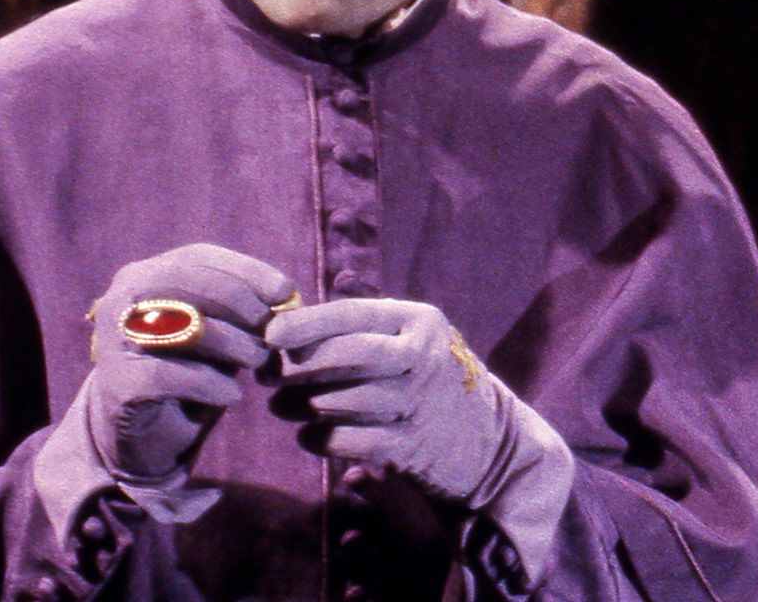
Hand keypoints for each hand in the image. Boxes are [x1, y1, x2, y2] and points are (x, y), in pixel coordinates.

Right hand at [84, 243, 295, 481]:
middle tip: (272, 333)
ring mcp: (114, 340)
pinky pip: (176, 376)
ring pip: (187, 326)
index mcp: (142, 274)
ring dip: (236, 345)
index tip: (286, 292)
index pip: (198, 256)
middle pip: (191, 282)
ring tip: (258, 363)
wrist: (140, 436)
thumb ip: (239, 310)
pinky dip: (212, 385)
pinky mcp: (119, 383)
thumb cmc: (186, 374)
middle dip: (243, 305)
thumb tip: (286, 296)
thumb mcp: (215, 333)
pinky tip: (231, 395)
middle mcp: (121, 299)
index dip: (247, 269)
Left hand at [265, 298, 566, 508]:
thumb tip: (298, 310)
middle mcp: (423, 357)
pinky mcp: (411, 448)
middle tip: (265, 373)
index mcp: (421, 321)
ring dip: (300, 405)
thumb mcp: (417, 339)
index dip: (305, 323)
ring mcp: (419, 404)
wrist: (492, 445)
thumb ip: (368, 322)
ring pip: (342, 400)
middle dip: (297, 365)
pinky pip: (347, 441)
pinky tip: (307, 435)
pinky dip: (318, 439)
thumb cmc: (435, 383)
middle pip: (346, 355)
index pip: (353, 313)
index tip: (269, 333)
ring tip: (279, 406)